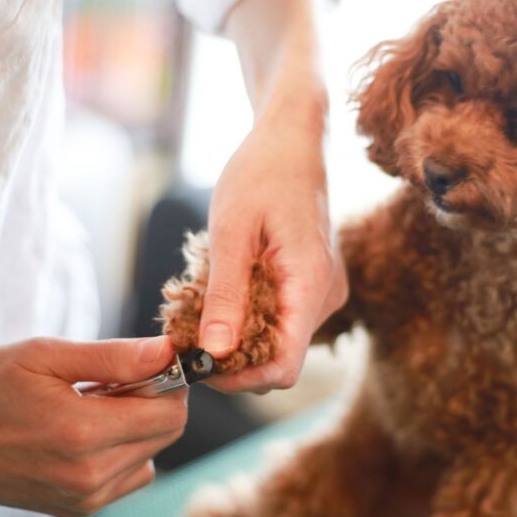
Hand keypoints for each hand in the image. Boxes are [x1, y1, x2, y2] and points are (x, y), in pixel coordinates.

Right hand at [0, 336, 186, 516]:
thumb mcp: (47, 355)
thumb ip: (114, 357)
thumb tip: (167, 351)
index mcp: (83, 432)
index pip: (169, 410)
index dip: (170, 379)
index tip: (150, 361)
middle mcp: (89, 474)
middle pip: (166, 434)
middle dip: (156, 399)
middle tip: (116, 379)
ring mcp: (83, 498)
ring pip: (151, 456)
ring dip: (139, 427)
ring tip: (94, 405)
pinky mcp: (76, 508)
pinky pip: (129, 478)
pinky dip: (123, 452)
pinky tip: (88, 432)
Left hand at [199, 100, 347, 392]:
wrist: (293, 138)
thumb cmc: (261, 172)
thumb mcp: (231, 231)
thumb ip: (226, 295)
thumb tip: (215, 352)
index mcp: (310, 285)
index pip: (284, 367)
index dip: (240, 378)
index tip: (198, 365)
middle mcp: (327, 296)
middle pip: (280, 358)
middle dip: (234, 357)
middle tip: (190, 334)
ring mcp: (324, 291)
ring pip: (281, 339)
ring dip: (241, 335)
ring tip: (205, 305)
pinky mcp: (316, 284)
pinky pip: (285, 317)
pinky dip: (253, 315)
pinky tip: (228, 289)